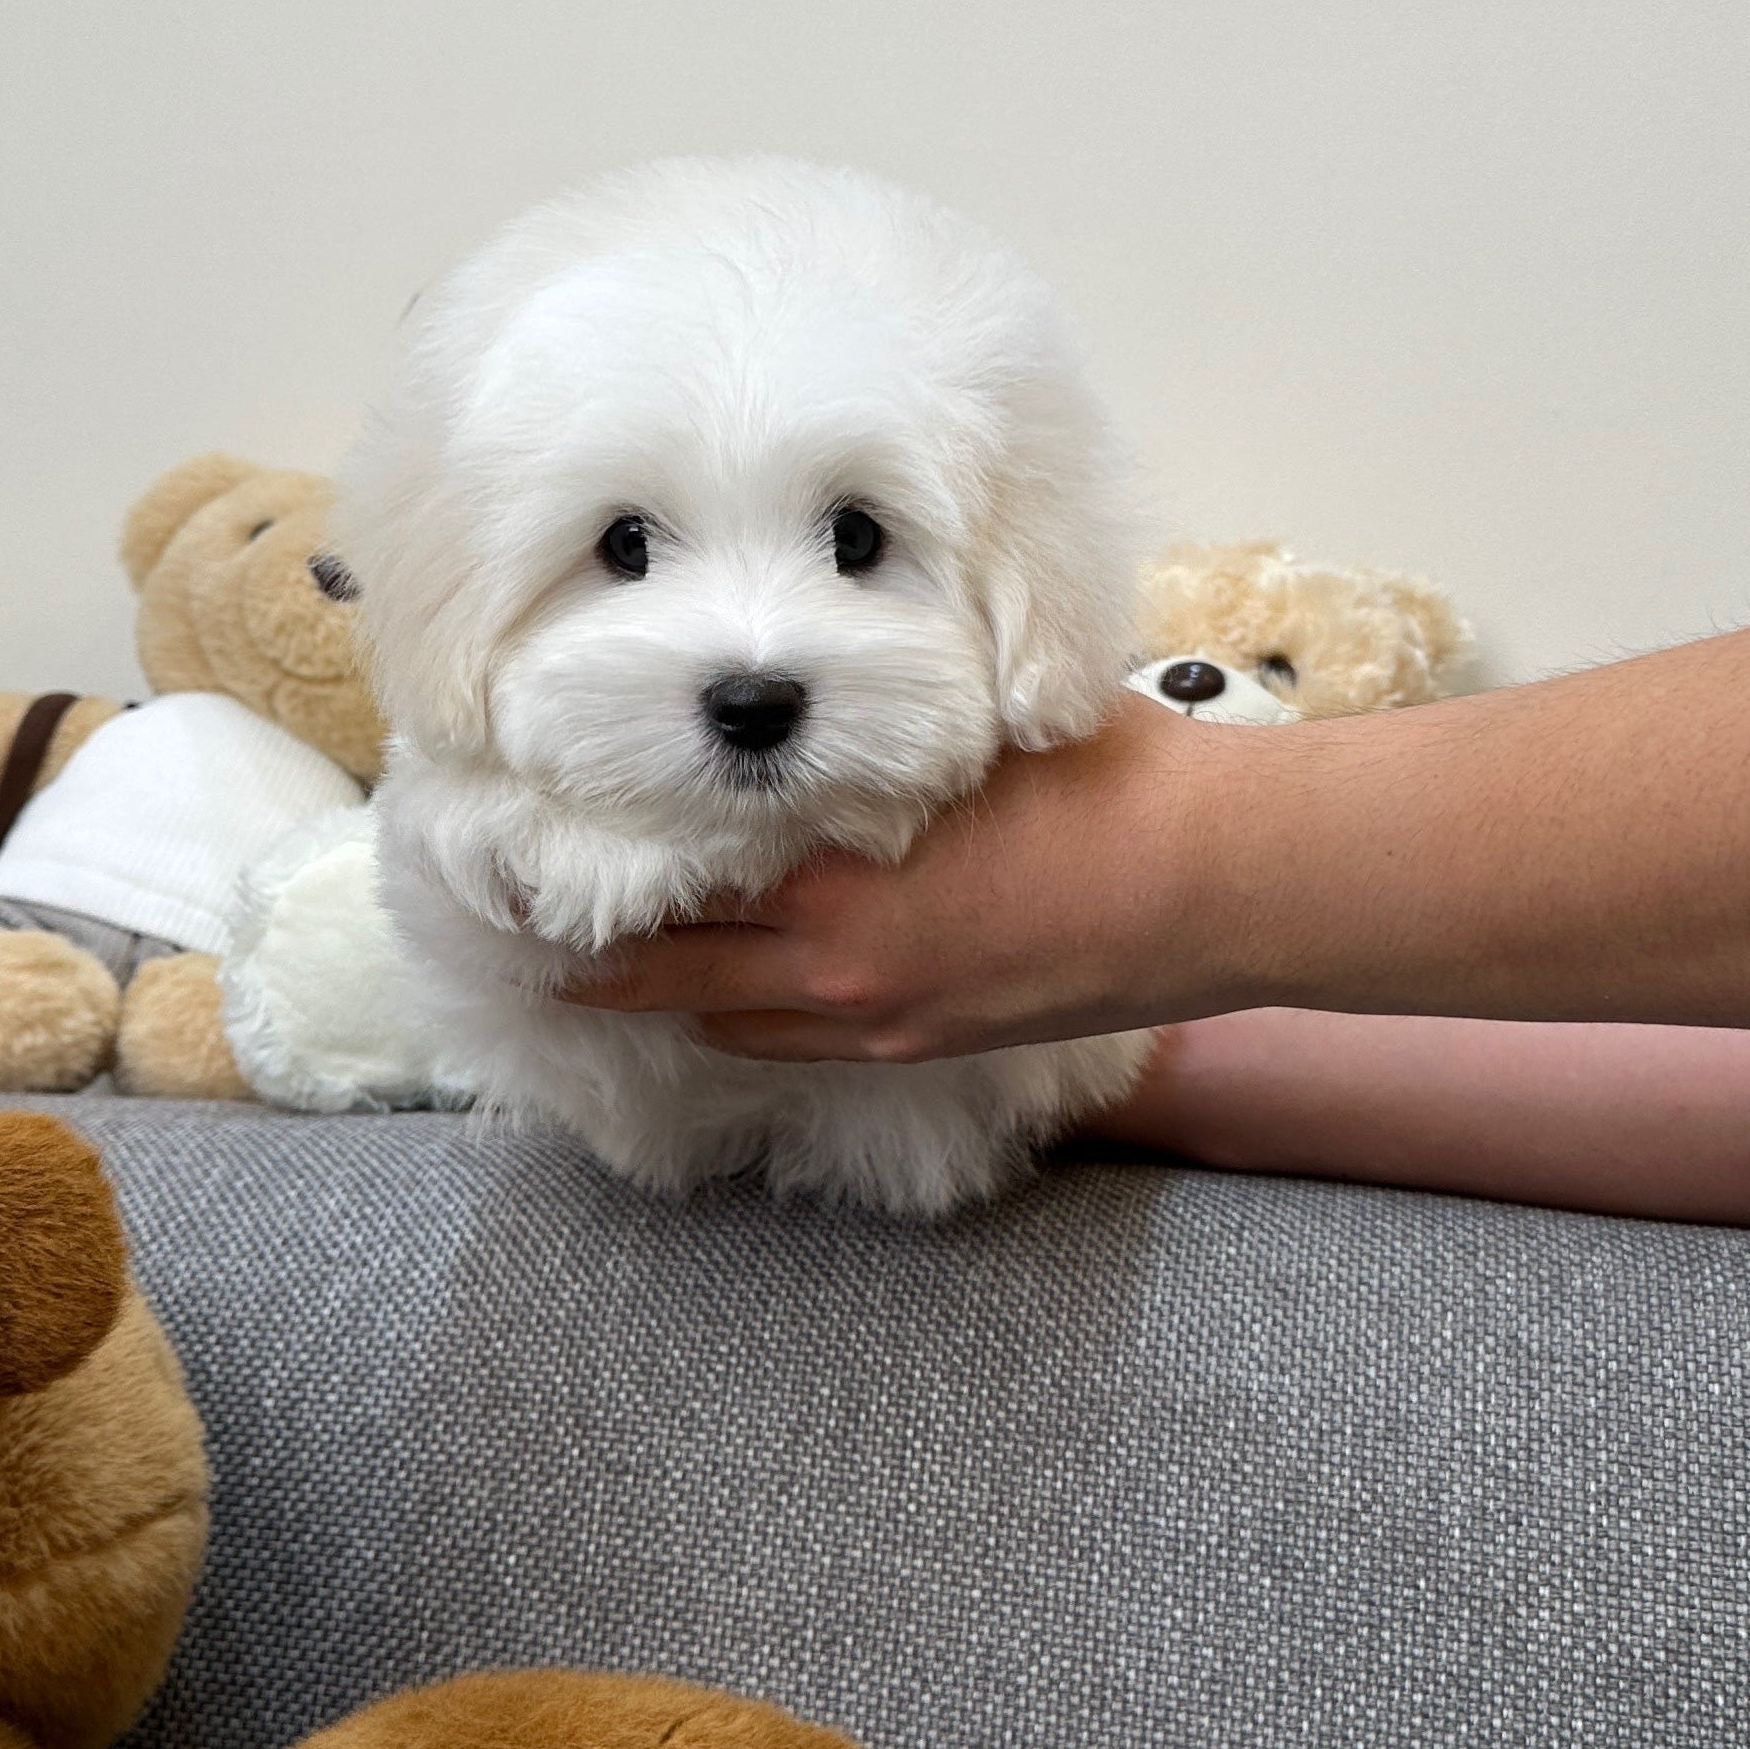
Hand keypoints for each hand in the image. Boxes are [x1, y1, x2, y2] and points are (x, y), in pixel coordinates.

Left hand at [564, 699, 1240, 1062]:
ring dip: (672, 990)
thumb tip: (806, 705)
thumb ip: (873, 731)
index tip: (544, 841)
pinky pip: (798, 1043)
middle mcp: (837, 965)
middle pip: (671, 972)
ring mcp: (880, 1018)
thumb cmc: (1106, 781)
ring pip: (728, 1019)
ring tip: (612, 963)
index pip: (674, 879)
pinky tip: (730, 988)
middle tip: (534, 929)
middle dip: (601, 954)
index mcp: (834, 878)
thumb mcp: (970, 722)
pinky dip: (748, 1016)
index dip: (600, 863)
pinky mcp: (926, 1043)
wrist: (1215, 884)